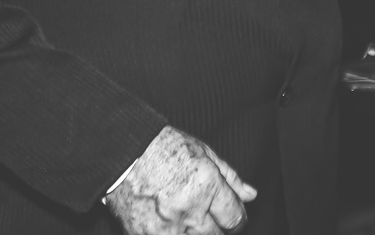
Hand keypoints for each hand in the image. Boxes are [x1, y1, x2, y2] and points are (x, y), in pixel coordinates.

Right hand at [105, 126, 255, 234]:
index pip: (234, 218)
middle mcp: (188, 209)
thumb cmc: (165, 148)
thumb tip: (251, 195)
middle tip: (208, 214)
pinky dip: (174, 233)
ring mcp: (165, 227)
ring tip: (188, 215)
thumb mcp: (205, 154)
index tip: (232, 216)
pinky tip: (171, 223)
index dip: (237, 218)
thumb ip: (231, 178)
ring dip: (196, 232)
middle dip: (217, 226)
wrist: (123, 154)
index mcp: (206, 186)